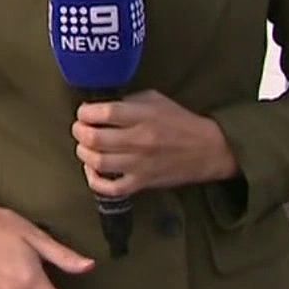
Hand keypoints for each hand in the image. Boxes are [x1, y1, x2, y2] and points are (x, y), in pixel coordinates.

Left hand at [71, 90, 238, 199]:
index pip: (105, 113)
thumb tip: (100, 107)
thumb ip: (129, 102)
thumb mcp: (156, 100)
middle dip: (79, 132)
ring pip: (98, 162)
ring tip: (85, 147)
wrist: (208, 149)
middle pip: (95, 138)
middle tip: (79, 129)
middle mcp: (140, 140)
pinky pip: (110, 188)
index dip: (85, 112)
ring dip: (84, 153)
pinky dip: (94, 180)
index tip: (84, 112)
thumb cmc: (180, 121)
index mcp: (144, 116)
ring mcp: (140, 164)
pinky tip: (93, 170)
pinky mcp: (142, 183)